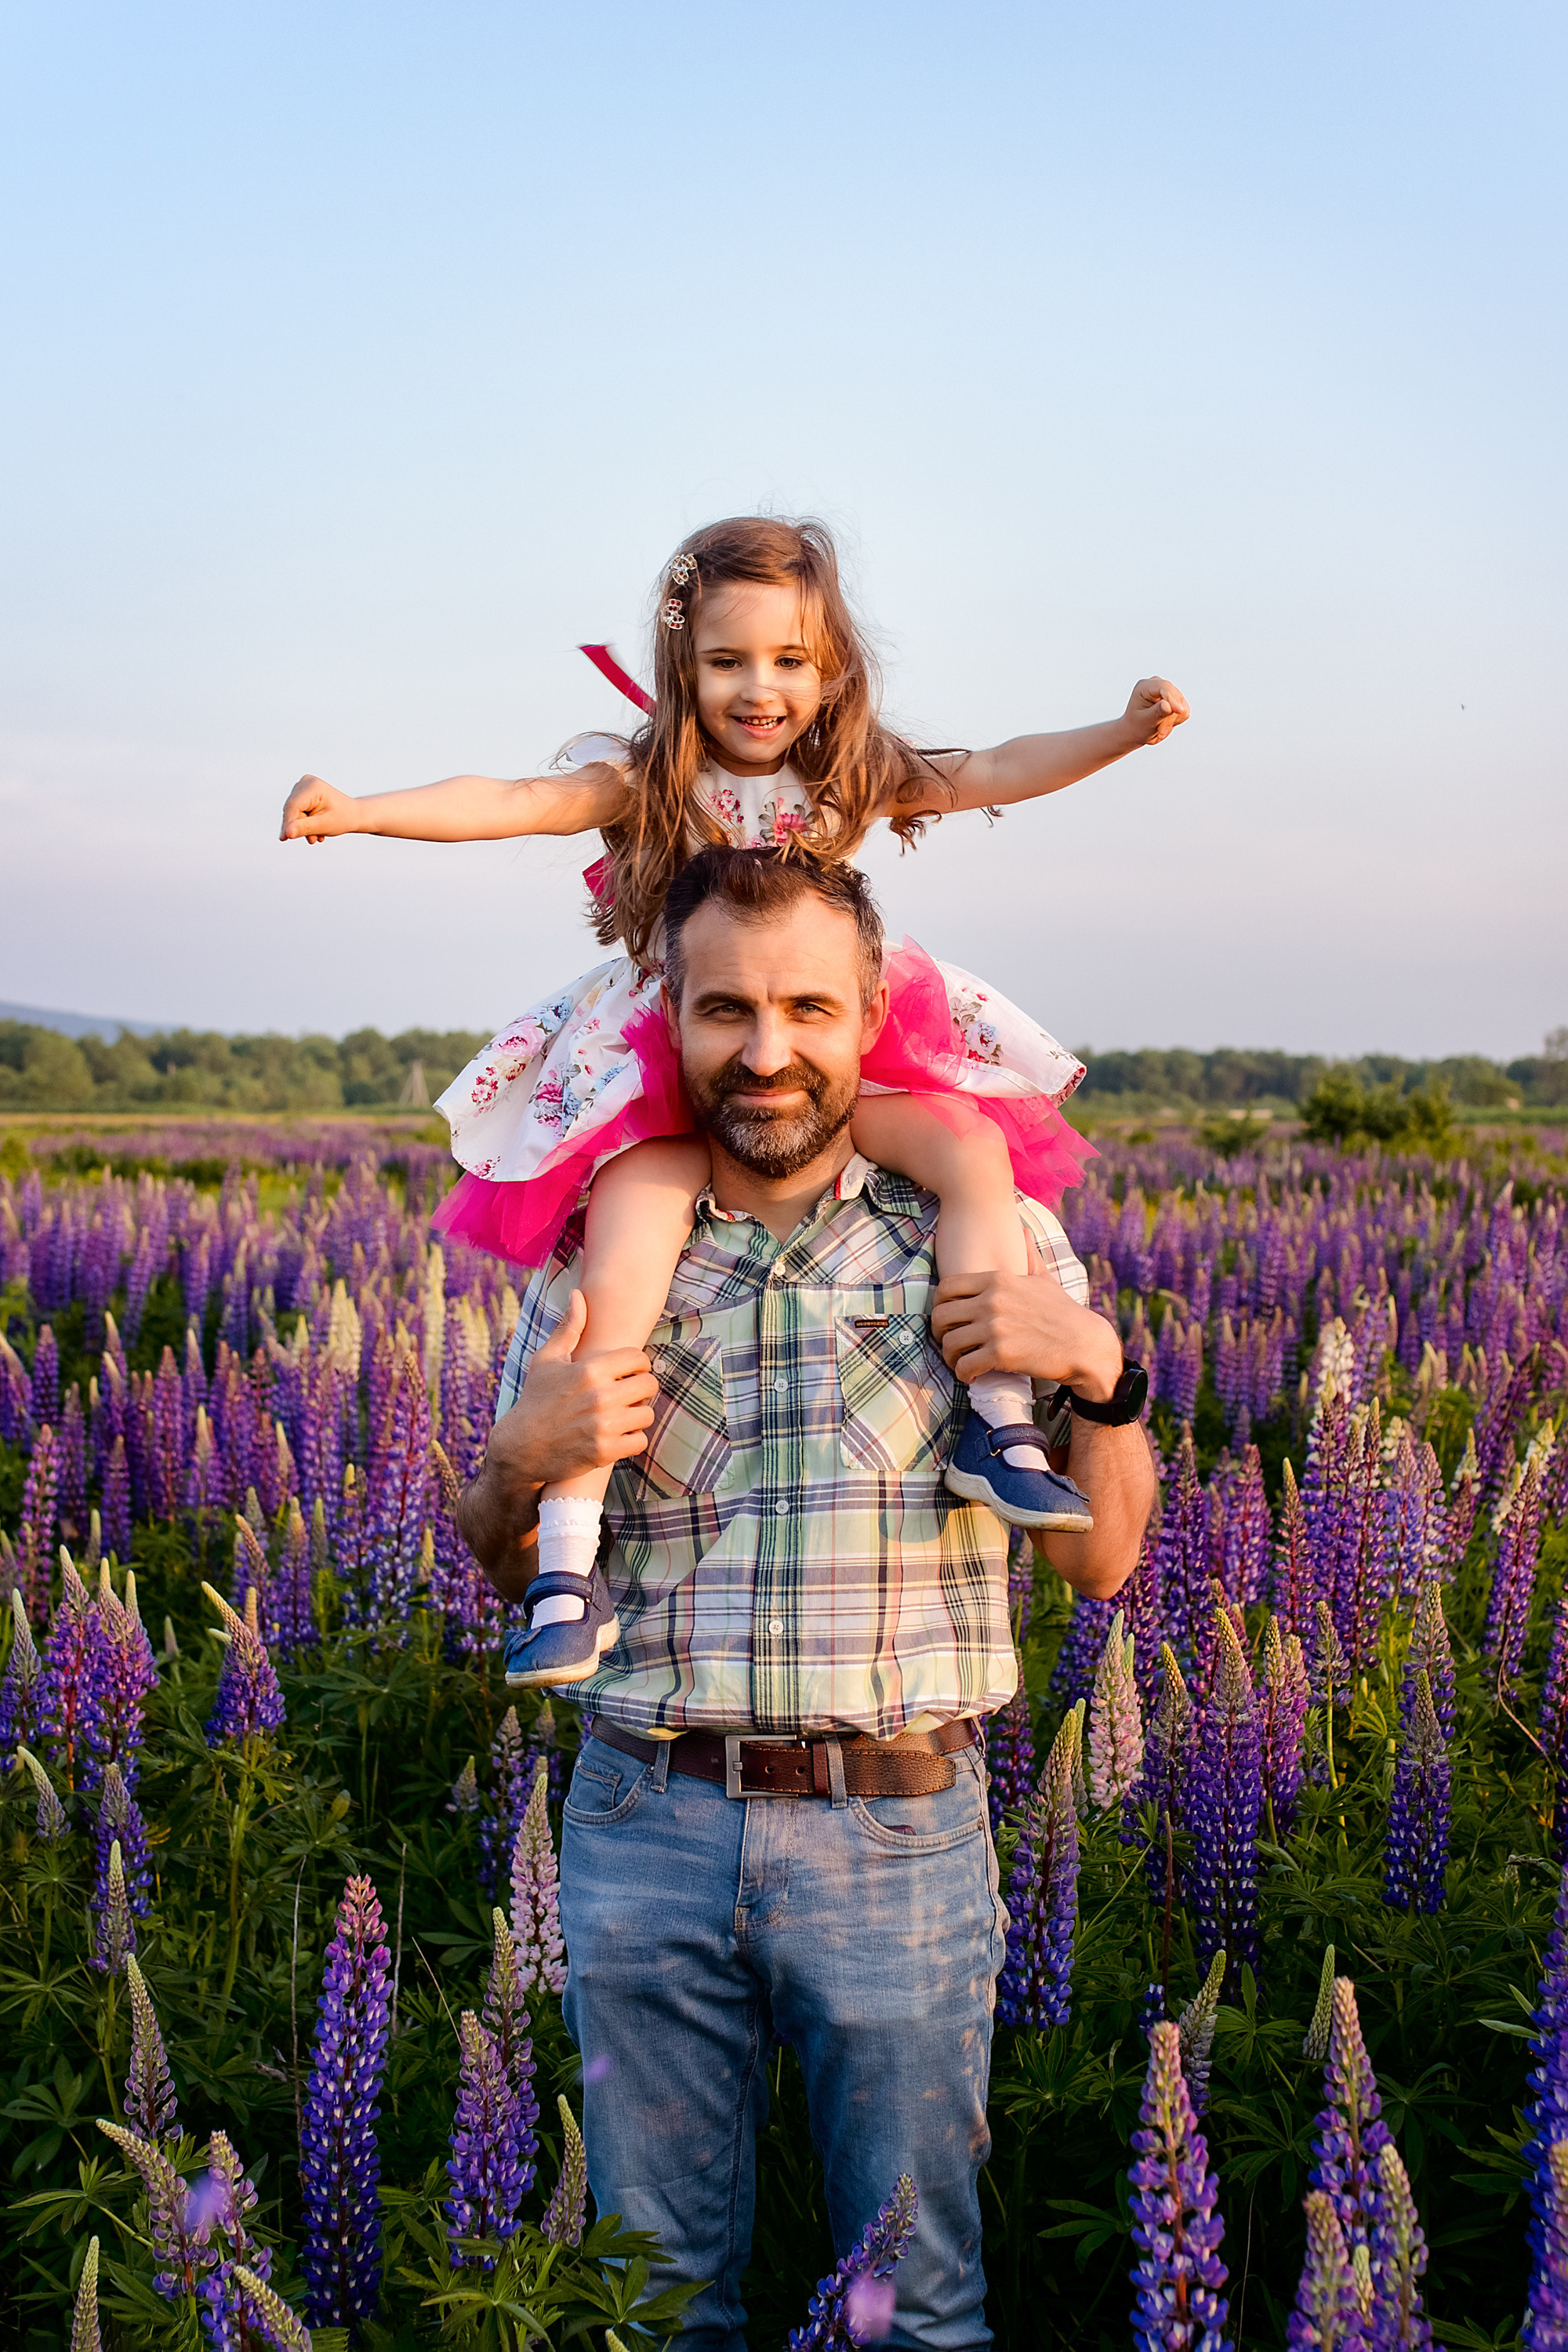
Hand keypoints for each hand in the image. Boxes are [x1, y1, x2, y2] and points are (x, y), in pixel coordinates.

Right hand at [280, 774, 357, 844]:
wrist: (353, 814)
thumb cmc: (343, 818)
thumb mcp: (324, 825)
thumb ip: (305, 828)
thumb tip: (287, 833)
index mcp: (313, 786)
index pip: (293, 806)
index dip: (288, 823)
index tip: (285, 838)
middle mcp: (306, 782)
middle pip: (292, 809)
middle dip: (299, 827)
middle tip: (313, 840)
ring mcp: (304, 786)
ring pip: (294, 812)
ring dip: (304, 827)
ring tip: (318, 835)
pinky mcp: (303, 793)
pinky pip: (297, 810)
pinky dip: (305, 822)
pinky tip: (316, 830)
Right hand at [487, 1290, 657, 1493]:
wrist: (520, 1448)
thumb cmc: (535, 1400)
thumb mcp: (546, 1360)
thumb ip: (569, 1327)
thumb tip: (578, 1294)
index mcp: (589, 1369)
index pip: (638, 1358)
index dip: (637, 1365)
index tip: (628, 1373)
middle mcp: (599, 1396)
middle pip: (649, 1385)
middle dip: (641, 1389)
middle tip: (628, 1395)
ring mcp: (603, 1425)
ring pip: (647, 1414)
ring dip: (638, 1415)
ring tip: (623, 1415)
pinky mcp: (605, 1451)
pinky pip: (640, 1440)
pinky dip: (632, 1439)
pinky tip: (618, 1435)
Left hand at [932, 1240, 1121, 1396]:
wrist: (1084, 1344)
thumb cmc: (1063, 1313)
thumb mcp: (1044, 1279)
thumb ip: (1028, 1256)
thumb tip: (1024, 1232)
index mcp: (998, 1280)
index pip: (947, 1286)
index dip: (938, 1303)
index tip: (945, 1316)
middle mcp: (992, 1301)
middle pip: (941, 1315)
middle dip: (939, 1332)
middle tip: (948, 1341)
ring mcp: (995, 1328)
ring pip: (949, 1343)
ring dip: (949, 1356)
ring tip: (958, 1361)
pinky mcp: (1000, 1354)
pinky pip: (965, 1365)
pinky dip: (963, 1374)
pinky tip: (970, 1376)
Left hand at [1123, 676, 1188, 747]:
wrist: (1136, 732)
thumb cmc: (1136, 726)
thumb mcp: (1144, 721)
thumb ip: (1157, 712)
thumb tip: (1169, 705)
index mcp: (1145, 687)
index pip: (1164, 686)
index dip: (1172, 698)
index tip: (1178, 711)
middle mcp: (1158, 686)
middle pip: (1175, 698)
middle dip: (1169, 718)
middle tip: (1159, 733)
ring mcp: (1168, 693)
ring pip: (1182, 707)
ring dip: (1171, 723)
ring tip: (1158, 730)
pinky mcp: (1177, 701)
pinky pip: (1185, 712)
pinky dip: (1175, 723)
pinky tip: (1164, 726)